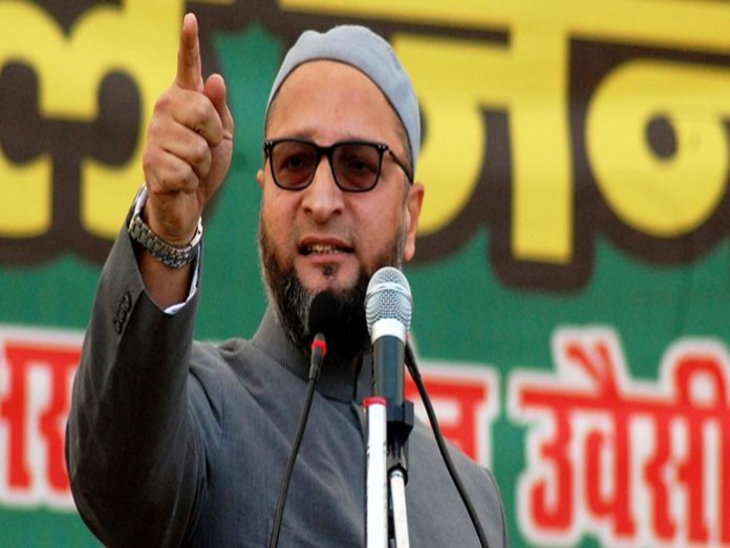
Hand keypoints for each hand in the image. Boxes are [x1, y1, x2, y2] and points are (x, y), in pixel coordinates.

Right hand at [142, 12, 233, 244]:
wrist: (187, 202)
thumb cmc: (204, 164)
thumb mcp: (220, 136)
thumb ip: (218, 109)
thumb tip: (214, 79)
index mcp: (184, 100)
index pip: (187, 67)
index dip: (189, 43)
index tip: (191, 19)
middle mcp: (164, 110)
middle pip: (202, 112)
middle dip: (212, 138)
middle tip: (203, 150)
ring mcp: (154, 136)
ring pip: (196, 147)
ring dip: (201, 165)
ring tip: (191, 167)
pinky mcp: (150, 163)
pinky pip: (185, 170)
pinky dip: (191, 182)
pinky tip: (181, 182)